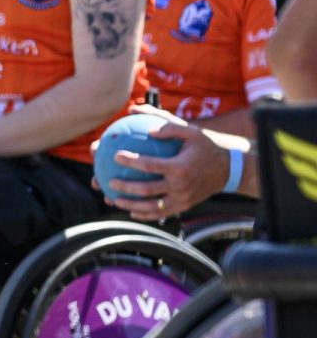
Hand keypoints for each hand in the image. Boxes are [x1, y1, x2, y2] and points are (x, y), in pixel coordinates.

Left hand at [95, 106, 229, 219]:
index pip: (150, 165)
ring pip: (151, 207)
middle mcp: (180, 186)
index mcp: (180, 167)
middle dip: (124, 187)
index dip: (131, 161)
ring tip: (112, 199)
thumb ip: (168, 126)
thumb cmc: (206, 147)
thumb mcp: (191, 132)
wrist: (229, 169)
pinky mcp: (183, 207)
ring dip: (129, 205)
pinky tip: (130, 211)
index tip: (116, 155)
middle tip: (108, 181)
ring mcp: (182, 199)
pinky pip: (160, 214)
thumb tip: (143, 123)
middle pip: (146, 189)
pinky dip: (144, 214)